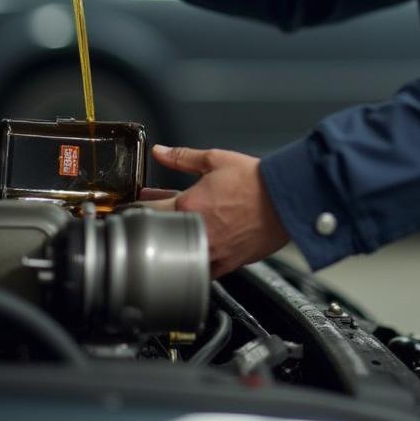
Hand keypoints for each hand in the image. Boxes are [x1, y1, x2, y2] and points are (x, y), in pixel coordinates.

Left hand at [142, 145, 289, 278]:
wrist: (286, 198)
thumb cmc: (255, 181)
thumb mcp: (215, 160)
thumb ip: (182, 157)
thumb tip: (160, 152)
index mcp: (188, 205)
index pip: (148, 210)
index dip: (137, 207)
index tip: (133, 206)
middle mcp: (196, 232)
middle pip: (162, 233)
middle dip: (158, 222)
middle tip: (159, 213)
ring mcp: (211, 251)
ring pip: (182, 254)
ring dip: (178, 241)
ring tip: (183, 228)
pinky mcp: (228, 263)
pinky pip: (204, 268)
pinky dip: (200, 258)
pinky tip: (201, 246)